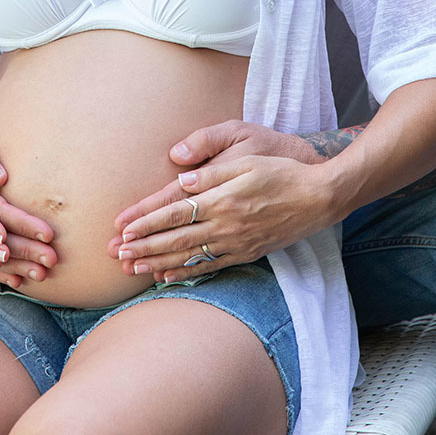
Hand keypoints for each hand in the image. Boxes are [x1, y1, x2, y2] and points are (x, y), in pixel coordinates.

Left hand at [109, 121, 328, 283]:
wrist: (318, 197)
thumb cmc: (281, 171)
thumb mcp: (247, 158)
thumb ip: (212, 171)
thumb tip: (181, 180)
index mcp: (222, 198)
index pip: (175, 212)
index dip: (147, 222)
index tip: (124, 229)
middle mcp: (226, 224)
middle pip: (176, 238)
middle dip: (144, 247)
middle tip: (117, 255)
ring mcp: (236, 242)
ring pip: (189, 256)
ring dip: (158, 263)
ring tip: (133, 269)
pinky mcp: (246, 252)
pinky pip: (210, 266)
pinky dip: (186, 272)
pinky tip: (167, 276)